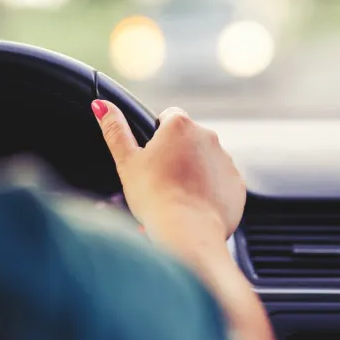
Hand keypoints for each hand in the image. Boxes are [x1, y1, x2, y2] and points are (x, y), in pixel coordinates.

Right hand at [91, 100, 244, 237]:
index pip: (168, 117)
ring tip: (178, 196)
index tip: (152, 158)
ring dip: (194, 172)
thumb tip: (102, 105)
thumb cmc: (153, 197)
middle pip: (188, 139)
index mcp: (180, 125)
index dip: (158, 136)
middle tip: (161, 180)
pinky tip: (194, 207)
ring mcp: (226, 160)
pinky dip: (210, 191)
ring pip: (206, 160)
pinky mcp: (237, 184)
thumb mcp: (126, 162)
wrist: (186, 233)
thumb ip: (115, 130)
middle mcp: (208, 136)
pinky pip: (221, 182)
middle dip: (177, 154)